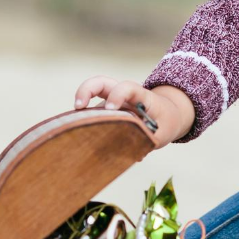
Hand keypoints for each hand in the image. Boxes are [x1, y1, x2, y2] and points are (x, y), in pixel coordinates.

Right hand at [72, 77, 195, 145]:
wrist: (167, 113)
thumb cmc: (164, 122)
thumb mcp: (161, 132)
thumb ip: (147, 140)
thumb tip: (134, 155)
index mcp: (141, 95)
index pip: (127, 87)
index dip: (117, 95)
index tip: (111, 109)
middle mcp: (122, 95)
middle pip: (101, 82)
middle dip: (86, 90)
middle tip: (78, 107)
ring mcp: (111, 102)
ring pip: (91, 97)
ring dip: (80, 108)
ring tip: (71, 126)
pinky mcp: (105, 112)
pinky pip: (92, 114)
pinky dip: (82, 122)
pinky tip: (78, 138)